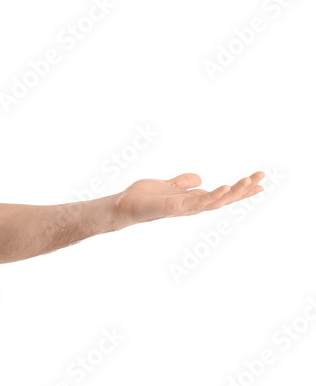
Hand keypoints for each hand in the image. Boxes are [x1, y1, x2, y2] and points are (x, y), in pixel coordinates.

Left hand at [114, 171, 264, 226]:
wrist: (123, 206)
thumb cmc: (143, 198)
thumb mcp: (168, 185)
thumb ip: (183, 183)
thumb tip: (199, 179)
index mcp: (193, 200)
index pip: (222, 195)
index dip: (241, 190)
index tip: (260, 181)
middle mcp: (192, 206)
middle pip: (224, 199)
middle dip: (244, 190)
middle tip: (263, 177)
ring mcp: (184, 208)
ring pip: (215, 201)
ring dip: (233, 192)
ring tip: (248, 181)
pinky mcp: (173, 208)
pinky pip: (196, 203)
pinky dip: (211, 196)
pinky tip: (224, 188)